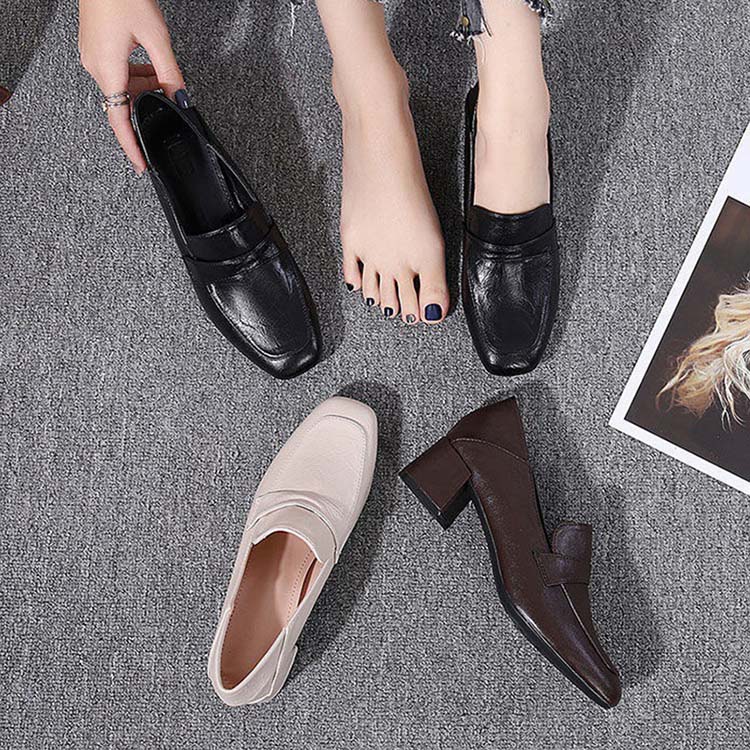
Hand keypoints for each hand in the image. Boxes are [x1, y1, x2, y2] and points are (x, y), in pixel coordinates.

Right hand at [78, 0, 184, 172]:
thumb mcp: (156, 38)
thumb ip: (170, 73)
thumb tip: (181, 97)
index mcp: (107, 69)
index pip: (119, 120)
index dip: (131, 146)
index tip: (141, 164)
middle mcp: (95, 66)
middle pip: (123, 103)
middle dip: (148, 104)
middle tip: (168, 96)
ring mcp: (92, 56)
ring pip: (122, 87)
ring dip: (143, 87)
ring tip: (161, 74)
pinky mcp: (94, 47)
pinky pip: (116, 72)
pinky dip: (135, 75)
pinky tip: (148, 64)